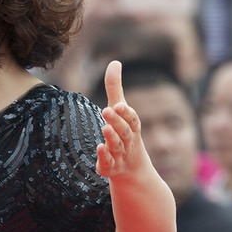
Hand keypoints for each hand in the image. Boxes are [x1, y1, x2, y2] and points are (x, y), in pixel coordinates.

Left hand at [96, 60, 151, 179]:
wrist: (131, 169)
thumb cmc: (124, 132)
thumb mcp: (120, 110)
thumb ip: (115, 88)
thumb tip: (115, 62)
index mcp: (131, 126)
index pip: (132, 119)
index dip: (126, 113)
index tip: (118, 105)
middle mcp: (128, 140)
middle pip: (124, 131)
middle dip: (117, 121)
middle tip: (107, 111)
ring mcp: (120, 155)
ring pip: (117, 146)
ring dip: (112, 138)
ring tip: (104, 128)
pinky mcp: (110, 167)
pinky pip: (108, 163)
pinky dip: (104, 156)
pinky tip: (99, 148)